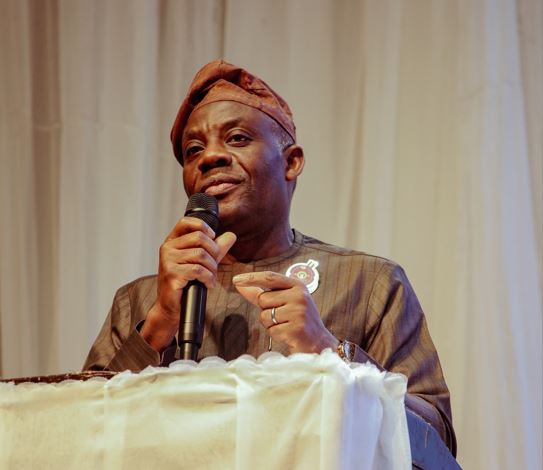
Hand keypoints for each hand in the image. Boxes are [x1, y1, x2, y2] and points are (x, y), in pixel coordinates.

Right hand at [141, 216, 235, 351]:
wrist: (172, 307)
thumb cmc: (186, 283)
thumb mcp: (202, 261)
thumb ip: (216, 248)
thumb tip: (231, 235)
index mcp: (172, 241)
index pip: (186, 222)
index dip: (203, 226)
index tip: (213, 237)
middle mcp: (167, 248)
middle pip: (199, 238)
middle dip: (213, 252)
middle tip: (214, 266)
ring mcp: (168, 261)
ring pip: (201, 255)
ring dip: (212, 268)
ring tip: (211, 277)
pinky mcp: (172, 275)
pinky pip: (198, 270)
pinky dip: (208, 278)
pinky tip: (208, 284)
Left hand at [232, 271, 337, 353]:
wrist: (319, 341)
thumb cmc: (298, 319)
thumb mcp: (284, 301)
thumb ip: (262, 293)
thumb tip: (240, 285)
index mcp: (297, 285)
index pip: (270, 278)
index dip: (251, 278)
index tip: (236, 279)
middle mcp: (299, 296)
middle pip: (263, 299)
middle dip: (266, 310)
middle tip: (282, 317)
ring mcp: (298, 312)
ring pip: (265, 316)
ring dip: (270, 324)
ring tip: (286, 325)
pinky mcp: (296, 329)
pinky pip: (271, 330)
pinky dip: (276, 334)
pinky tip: (288, 334)